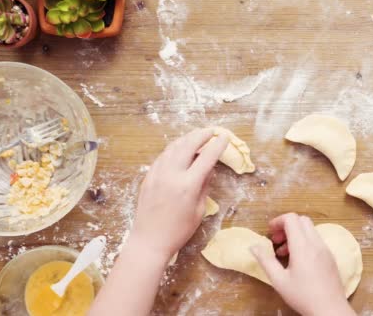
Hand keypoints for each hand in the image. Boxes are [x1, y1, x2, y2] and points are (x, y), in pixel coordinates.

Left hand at [129, 128, 227, 260]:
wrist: (149, 240)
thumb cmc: (178, 231)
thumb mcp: (199, 210)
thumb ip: (204, 186)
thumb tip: (209, 169)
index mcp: (188, 185)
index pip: (206, 157)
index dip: (217, 145)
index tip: (224, 138)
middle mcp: (172, 175)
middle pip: (188, 145)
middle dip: (201, 135)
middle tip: (210, 131)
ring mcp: (157, 174)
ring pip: (173, 147)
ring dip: (186, 139)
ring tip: (196, 136)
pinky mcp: (148, 177)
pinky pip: (162, 156)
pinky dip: (173, 149)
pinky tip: (179, 149)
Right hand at [251, 213, 355, 315]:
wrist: (330, 309)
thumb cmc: (302, 296)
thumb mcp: (279, 280)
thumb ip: (265, 261)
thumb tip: (253, 246)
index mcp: (303, 246)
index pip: (291, 218)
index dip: (278, 221)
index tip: (269, 232)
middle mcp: (316, 243)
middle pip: (302, 220)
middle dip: (286, 225)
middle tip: (276, 241)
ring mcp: (325, 249)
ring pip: (310, 229)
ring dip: (295, 234)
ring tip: (283, 253)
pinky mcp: (330, 256)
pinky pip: (316, 240)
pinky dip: (304, 242)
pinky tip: (297, 260)